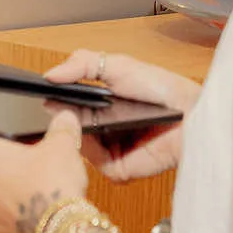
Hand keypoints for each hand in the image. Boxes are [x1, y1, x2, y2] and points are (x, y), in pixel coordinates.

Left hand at [0, 112, 89, 232]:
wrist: (61, 231)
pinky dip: (14, 222)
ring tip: (32, 195)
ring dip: (4, 197)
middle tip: (23, 168)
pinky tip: (35, 218)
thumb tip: (66, 118)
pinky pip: (1, 225)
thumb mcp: (62, 147)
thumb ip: (61, 128)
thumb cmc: (52, 185)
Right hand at [46, 50, 200, 181]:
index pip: (65, 109)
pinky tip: (100, 133)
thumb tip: (49, 76)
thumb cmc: (161, 88)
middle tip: (58, 106)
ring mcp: (108, 151)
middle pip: (68, 128)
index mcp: (97, 108)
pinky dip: (93, 148)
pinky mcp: (118, 169)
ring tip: (84, 116)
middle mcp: (100, 131)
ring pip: (77, 147)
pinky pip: (95, 162)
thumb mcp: (117, 65)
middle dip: (62, 117)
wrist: (190, 111)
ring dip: (76, 131)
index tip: (42, 94)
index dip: (54, 102)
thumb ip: (81, 63)